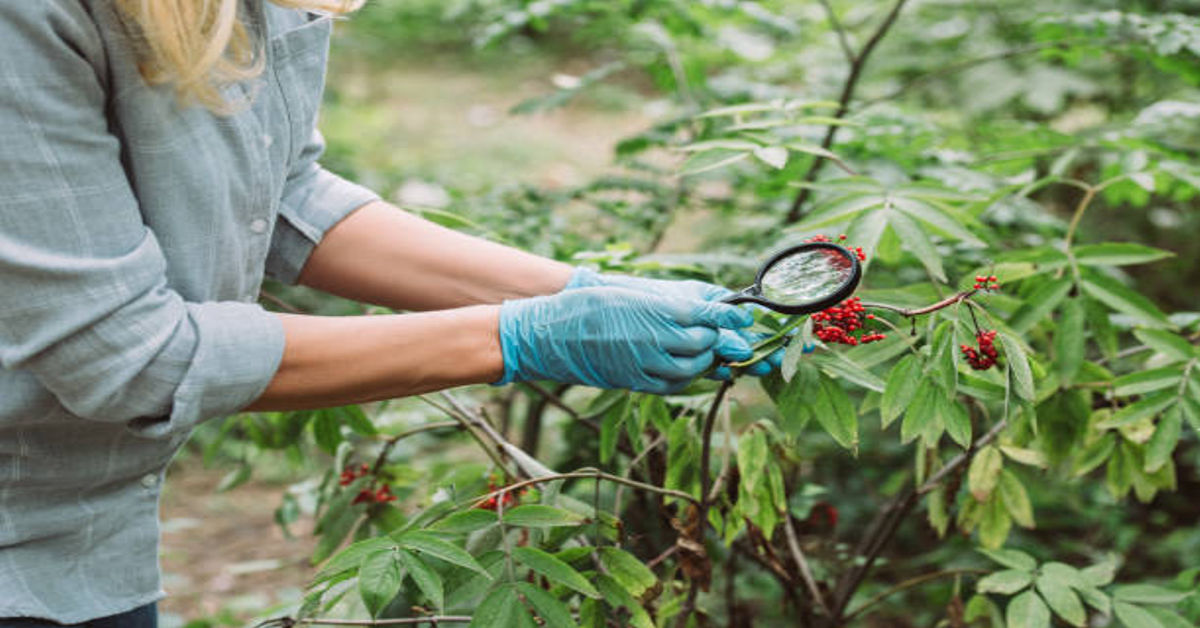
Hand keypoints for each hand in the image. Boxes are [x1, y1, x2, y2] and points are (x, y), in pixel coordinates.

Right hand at [564, 267, 780, 377]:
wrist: (552, 333)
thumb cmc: (590, 305)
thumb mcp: (632, 294)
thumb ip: (668, 305)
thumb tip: (702, 312)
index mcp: (656, 311)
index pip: (707, 315)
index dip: (730, 317)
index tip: (745, 316)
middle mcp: (655, 339)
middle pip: (704, 343)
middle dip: (718, 340)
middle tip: (724, 334)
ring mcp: (646, 364)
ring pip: (691, 368)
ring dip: (704, 361)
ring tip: (706, 352)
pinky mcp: (635, 382)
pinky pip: (671, 385)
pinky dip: (684, 378)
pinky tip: (686, 369)